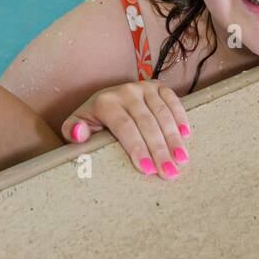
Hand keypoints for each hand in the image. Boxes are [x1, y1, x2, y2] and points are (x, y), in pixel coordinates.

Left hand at [61, 80, 191, 179]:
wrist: (103, 100)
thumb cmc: (92, 121)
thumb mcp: (76, 125)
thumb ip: (72, 131)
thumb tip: (78, 134)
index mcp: (105, 102)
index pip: (124, 127)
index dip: (137, 148)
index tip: (147, 169)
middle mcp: (125, 91)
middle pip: (146, 123)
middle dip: (159, 149)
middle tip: (169, 172)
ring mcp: (143, 87)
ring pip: (162, 113)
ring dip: (173, 138)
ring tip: (182, 160)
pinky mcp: (156, 86)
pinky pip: (172, 99)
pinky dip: (180, 116)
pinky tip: (186, 135)